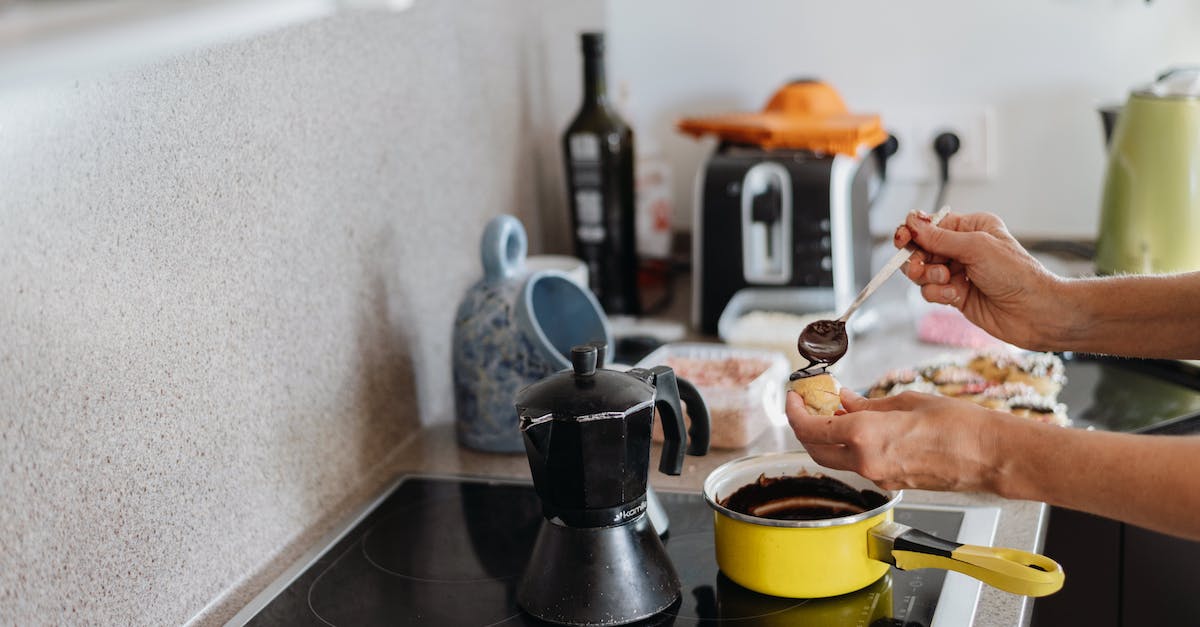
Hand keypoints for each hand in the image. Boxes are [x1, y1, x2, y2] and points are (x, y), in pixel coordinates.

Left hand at [786, 388, 1010, 492]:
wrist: (989, 455)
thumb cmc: (957, 425)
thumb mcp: (905, 402)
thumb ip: (867, 405)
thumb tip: (844, 399)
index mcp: (864, 436)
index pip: (809, 428)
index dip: (794, 411)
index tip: (793, 397)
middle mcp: (864, 461)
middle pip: (814, 448)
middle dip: (804, 426)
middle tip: (807, 403)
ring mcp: (877, 476)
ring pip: (834, 459)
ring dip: (826, 437)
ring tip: (834, 411)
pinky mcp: (890, 483)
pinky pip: (857, 465)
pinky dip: (848, 447)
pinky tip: (858, 428)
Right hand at [894, 210, 1064, 349]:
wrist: (1034, 312)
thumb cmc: (1016, 274)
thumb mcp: (976, 247)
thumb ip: (940, 238)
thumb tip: (913, 223)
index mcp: (971, 228)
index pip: (931, 225)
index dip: (913, 231)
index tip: (903, 239)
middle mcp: (963, 248)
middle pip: (920, 249)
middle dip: (917, 259)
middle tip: (918, 268)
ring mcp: (958, 273)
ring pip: (922, 272)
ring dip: (929, 278)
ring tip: (947, 281)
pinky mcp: (955, 295)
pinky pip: (931, 291)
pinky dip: (938, 294)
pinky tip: (955, 296)